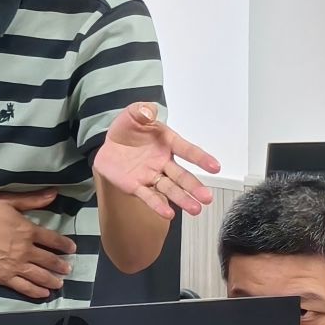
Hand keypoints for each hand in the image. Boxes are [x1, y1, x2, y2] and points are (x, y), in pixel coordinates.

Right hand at [0, 190, 76, 298]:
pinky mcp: (3, 277)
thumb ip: (32, 200)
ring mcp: (14, 266)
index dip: (64, 245)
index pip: (52, 239)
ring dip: (53, 280)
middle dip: (61, 265)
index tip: (72, 248)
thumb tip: (54, 193)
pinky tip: (44, 293)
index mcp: (27, 230)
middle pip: (49, 260)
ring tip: (60, 283)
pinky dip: (36, 291)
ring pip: (39, 276)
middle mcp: (25, 250)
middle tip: (68, 269)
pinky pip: (24, 287)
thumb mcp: (7, 201)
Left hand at [92, 103, 220, 219]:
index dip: (201, 158)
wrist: (109, 146)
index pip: (187, 150)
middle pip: (181, 176)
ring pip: (169, 189)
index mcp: (167, 142)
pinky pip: (148, 196)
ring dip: (182, 199)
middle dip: (194, 186)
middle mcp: (163, 162)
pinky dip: (158, 205)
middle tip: (207, 197)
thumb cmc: (127, 130)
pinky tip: (168, 213)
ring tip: (195, 209)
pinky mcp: (137, 187)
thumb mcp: (133, 114)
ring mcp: (151, 175)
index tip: (215, 167)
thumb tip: (149, 111)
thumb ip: (142, 111)